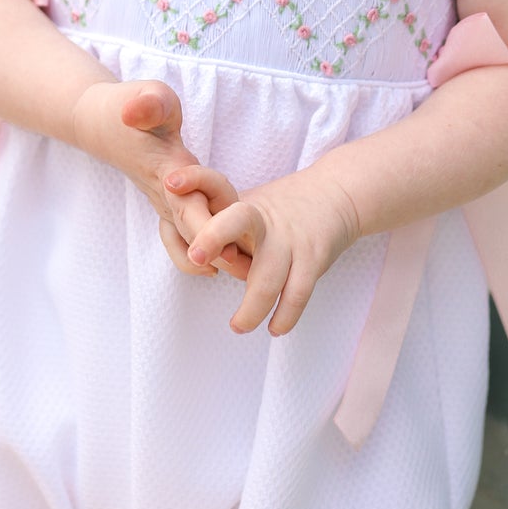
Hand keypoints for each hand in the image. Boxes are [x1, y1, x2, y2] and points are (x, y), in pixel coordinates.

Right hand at [70, 79, 241, 277]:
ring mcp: (166, 204)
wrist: (104, 124)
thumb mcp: (147, 96)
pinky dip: (199, 256)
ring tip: (246, 272)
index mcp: (168, 171)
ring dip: (215, 258)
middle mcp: (167, 196)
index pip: (187, 207)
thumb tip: (135, 110)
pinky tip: (222, 265)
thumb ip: (148, 103)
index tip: (225, 251)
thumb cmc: (134, 107)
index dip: (206, 230)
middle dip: (220, 253)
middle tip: (249, 272)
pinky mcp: (170, 206)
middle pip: (194, 234)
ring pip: (190, 242)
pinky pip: (183, 240)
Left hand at [168, 165, 361, 335]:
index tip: (171, 184)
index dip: (194, 181)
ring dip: (251, 307)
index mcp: (241, 204)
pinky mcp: (314, 257)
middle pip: (237, 220)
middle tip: (196, 258)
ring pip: (267, 276)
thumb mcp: (246, 204)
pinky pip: (298, 292)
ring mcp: (289, 238)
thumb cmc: (279, 207)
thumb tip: (181, 251)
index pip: (213, 185)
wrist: (336, 193)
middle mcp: (262, 219)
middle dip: (214, 236)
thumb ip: (215, 223)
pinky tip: (275, 328)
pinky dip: (285, 315)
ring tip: (237, 326)